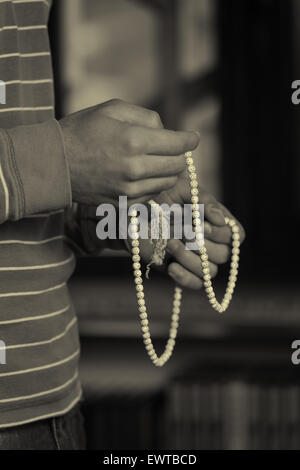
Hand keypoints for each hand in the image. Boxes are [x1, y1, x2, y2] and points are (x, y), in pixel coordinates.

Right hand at [59, 99, 198, 205]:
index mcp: (134, 140)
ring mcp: (129, 189)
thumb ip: (146, 117)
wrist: (55, 163)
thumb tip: (166, 130)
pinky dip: (152, 184)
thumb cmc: (82, 130)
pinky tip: (140, 174)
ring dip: (167, 170)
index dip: (190, 139)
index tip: (194, 137)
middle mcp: (135, 168)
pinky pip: (151, 195)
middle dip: (179, 154)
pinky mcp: (123, 203)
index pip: (178, 144)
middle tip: (171, 148)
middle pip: (177, 165)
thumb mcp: (113, 109)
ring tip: (154, 160)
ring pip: (167, 182)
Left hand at [152, 178, 245, 289]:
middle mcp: (211, 242)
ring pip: (209, 271)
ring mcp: (196, 258)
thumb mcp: (183, 190)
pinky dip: (185, 277)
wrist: (134, 211)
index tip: (203, 225)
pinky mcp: (181, 271)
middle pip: (224, 255)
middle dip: (204, 245)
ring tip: (171, 245)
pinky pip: (195, 284)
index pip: (235, 235)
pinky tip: (172, 266)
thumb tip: (219, 219)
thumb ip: (203, 200)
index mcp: (216, 222)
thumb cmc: (161, 195)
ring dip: (191, 259)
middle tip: (185, 234)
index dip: (223, 233)